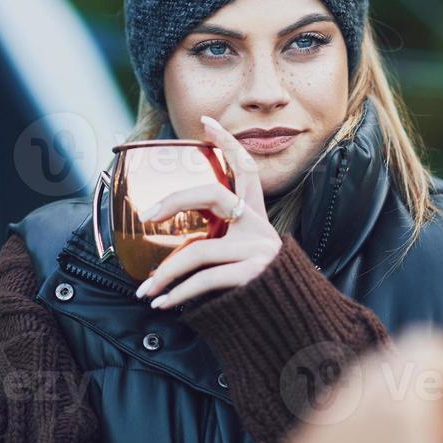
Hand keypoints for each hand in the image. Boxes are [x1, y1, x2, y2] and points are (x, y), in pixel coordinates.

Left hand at [136, 115, 281, 308]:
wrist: (296, 321)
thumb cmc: (264, 289)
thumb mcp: (246, 259)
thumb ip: (221, 245)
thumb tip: (173, 253)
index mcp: (256, 218)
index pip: (245, 169)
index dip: (227, 142)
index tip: (206, 121)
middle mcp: (259, 227)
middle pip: (213, 194)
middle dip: (176, 200)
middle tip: (150, 214)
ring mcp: (257, 249)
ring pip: (199, 252)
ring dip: (166, 274)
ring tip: (146, 291)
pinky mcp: (253, 273)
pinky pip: (204, 280)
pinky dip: (178, 294)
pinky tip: (163, 303)